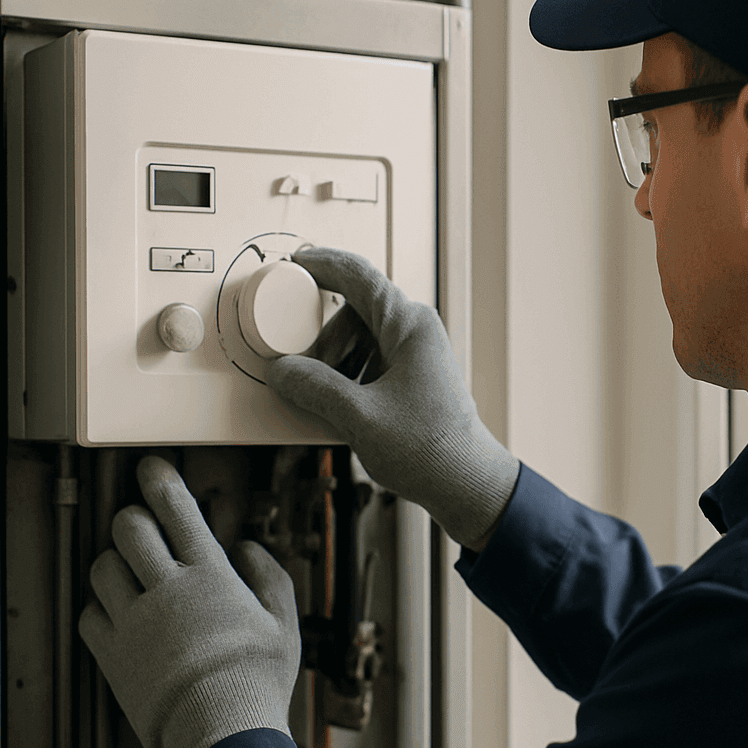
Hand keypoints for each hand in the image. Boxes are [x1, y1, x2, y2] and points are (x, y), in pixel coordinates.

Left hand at [78, 456, 300, 747]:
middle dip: (132, 519)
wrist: (222, 734)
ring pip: (102, 567)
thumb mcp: (284, 624)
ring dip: (114, 562)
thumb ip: (268, 577)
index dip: (160, 480)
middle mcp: (166, 590)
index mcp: (210, 576)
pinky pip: (89, 615)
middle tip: (142, 527)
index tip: (151, 467)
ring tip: (131, 574)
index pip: (177, 509)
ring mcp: (134, 622)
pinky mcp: (112, 655)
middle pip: (128, 528)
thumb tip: (247, 547)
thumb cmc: (260, 680)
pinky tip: (121, 615)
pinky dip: (101, 608)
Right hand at [265, 247, 519, 550]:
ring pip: (362, 338)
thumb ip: (313, 387)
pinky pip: (373, 361)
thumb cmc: (427, 449)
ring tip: (327, 398)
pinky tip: (343, 409)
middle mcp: (417, 330)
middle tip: (304, 371)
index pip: (358, 276)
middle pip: (354, 312)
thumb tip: (280, 370)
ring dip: (335, 362)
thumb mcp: (358, 416)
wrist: (467, 484)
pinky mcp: (416, 376)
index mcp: (409, 325)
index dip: (321, 264)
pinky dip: (350, 376)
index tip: (293, 264)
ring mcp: (419, 353)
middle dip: (323, 339)